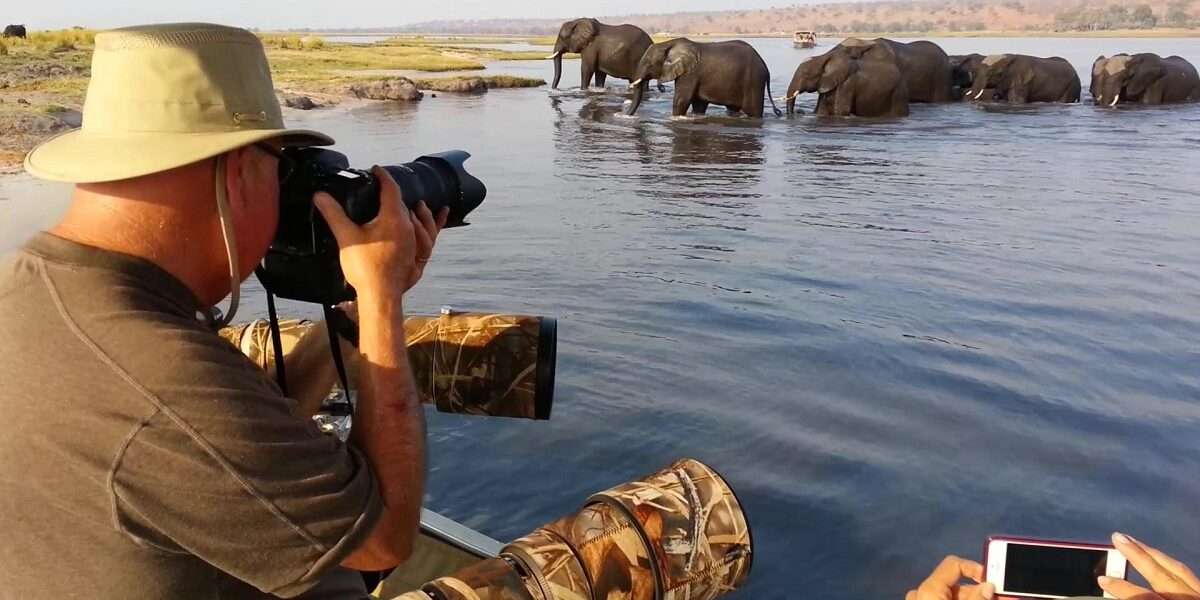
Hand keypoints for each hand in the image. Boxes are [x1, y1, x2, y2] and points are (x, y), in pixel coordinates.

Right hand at [314, 167, 448, 296]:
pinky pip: (431, 236)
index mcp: (393, 218)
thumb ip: (334, 214)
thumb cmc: (365, 266)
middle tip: (382, 190)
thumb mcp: (346, 236)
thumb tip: (320, 195)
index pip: (390, 190)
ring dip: (418, 211)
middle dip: (393, 195)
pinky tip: (439, 222)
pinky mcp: (418, 255)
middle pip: (403, 205)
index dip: (383, 177)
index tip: (377, 170)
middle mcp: (409, 227)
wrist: (380, 294)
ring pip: (420, 220)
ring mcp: (416, 242)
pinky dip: (435, 226)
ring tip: (419, 205)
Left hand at [906, 556, 994, 599]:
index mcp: (928, 589)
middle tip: (1004, 596)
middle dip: (981, 589)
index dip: (975, 568)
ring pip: (954, 595)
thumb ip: (975, 598)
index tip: (994, 579)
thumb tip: (988, 586)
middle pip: (958, 584)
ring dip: (976, 597)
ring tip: (1000, 599)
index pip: (954, 564)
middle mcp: (923, 593)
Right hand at [1099, 533, 1199, 599]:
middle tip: (1117, 536)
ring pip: (1179, 569)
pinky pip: (1190, 574)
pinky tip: (1162, 560)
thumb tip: (1118, 594)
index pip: (1144, 596)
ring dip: (1154, 554)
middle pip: (1161, 574)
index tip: (1102, 579)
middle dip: (1138, 555)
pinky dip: (1172, 565)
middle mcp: (1190, 599)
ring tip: (1134, 542)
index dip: (1121, 587)